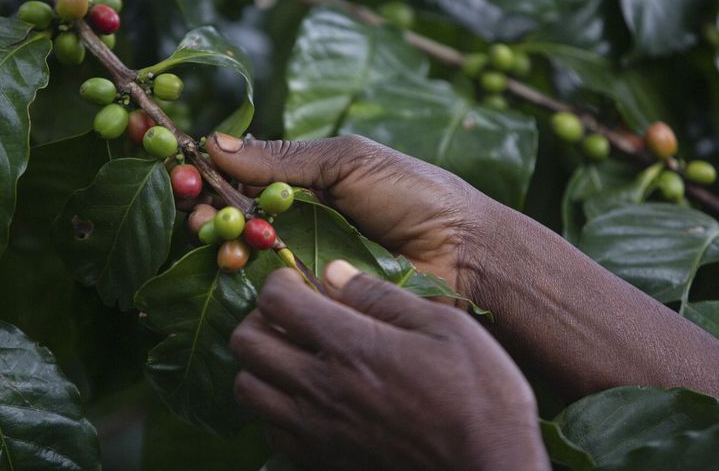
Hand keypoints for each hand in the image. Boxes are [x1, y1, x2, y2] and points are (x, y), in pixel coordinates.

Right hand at [208, 133, 491, 296]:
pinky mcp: (314, 299)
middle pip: (235, 219)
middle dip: (208, 211)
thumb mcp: (348, 161)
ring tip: (213, 230)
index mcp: (306, 184)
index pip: (243, 178)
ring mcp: (304, 262)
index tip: (183, 172)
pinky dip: (246, 275)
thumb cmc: (414, 194)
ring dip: (222, 241)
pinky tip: (237, 260)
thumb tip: (215, 144)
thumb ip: (285, 158)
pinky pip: (270, 289)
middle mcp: (297, 224)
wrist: (464, 253)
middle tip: (195, 208)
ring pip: (245, 255)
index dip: (210, 175)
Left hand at [231, 263, 548, 470]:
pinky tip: (308, 396)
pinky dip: (275, 407)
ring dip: (262, 363)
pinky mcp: (320, 460)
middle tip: (292, 314)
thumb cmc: (478, 397)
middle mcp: (319, 388)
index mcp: (349, 346)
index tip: (300, 281)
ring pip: (247, 388)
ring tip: (295, 354)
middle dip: (261, 317)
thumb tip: (334, 272)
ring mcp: (315, 429)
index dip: (281, 281)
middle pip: (246, 342)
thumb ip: (381, 297)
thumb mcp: (444, 327)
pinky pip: (269, 429)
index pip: (275, 300)